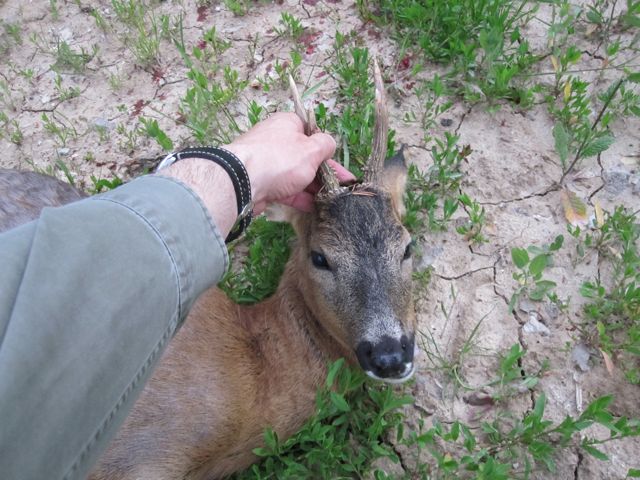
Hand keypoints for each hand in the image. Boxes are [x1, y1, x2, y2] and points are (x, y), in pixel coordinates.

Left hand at [223, 112, 354, 212]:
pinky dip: (298, 197)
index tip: (338, 165)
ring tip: (330, 200)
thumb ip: (325, 145)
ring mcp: (266, 162)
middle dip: (322, 172)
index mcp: (287, 124)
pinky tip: (312, 207)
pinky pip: (284, 189)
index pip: (311, 132)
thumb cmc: (280, 159)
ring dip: (312, 187)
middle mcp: (275, 140)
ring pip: (294, 174)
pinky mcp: (261, 182)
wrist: (242, 182)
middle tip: (339, 187)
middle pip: (304, 156)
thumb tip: (329, 143)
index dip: (326, 149)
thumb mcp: (312, 149)